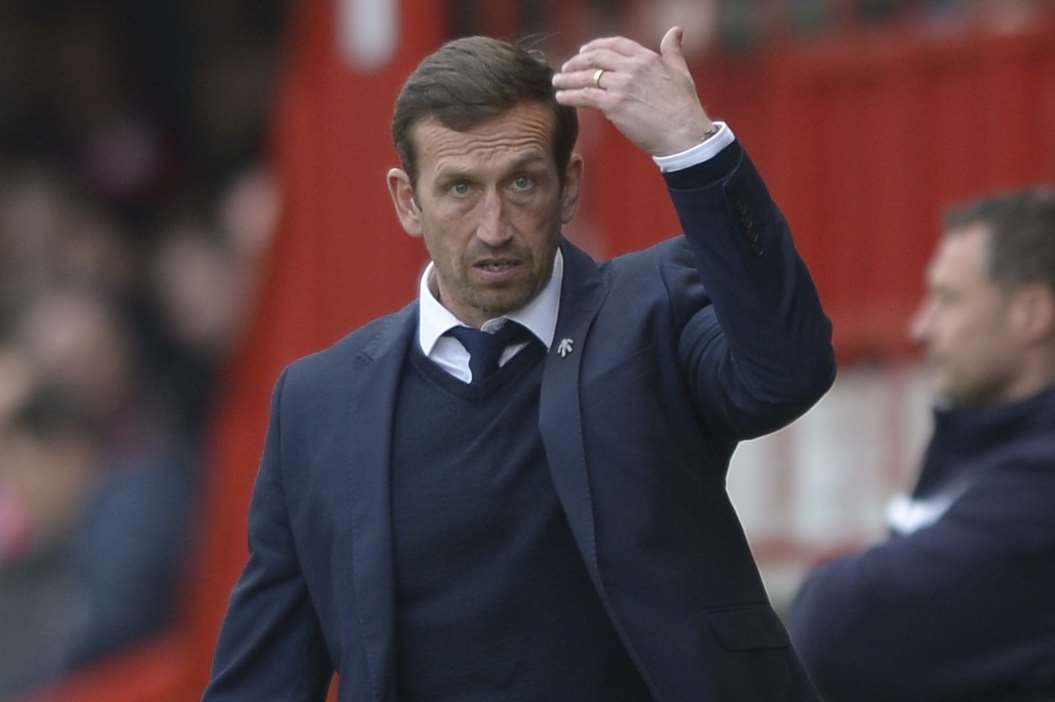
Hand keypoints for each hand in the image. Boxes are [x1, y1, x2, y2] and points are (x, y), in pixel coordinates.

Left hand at [552, 27, 715, 156]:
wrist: (683, 133)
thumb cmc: (684, 108)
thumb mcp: (681, 72)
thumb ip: (672, 50)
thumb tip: (675, 31)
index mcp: (647, 58)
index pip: (615, 44)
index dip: (596, 46)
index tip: (583, 51)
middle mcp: (632, 68)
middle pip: (596, 58)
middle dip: (576, 62)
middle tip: (565, 68)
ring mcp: (621, 85)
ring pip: (587, 77)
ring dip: (568, 78)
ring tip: (557, 82)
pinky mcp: (613, 105)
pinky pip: (585, 96)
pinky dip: (569, 95)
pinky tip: (561, 97)